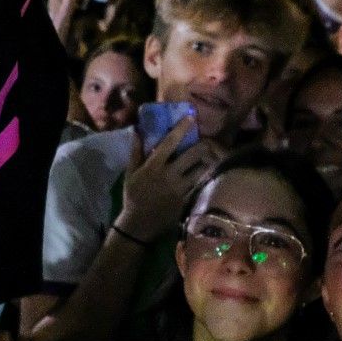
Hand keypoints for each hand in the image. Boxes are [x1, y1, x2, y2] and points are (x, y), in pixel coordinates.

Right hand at [115, 123, 219, 242]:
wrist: (139, 223)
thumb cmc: (133, 195)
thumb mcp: (130, 173)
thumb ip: (136, 151)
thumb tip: (137, 130)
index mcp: (154, 166)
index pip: (170, 142)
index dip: (182, 128)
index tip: (191, 117)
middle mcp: (169, 175)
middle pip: (193, 154)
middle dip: (203, 145)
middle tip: (207, 140)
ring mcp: (179, 188)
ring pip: (200, 170)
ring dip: (206, 161)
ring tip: (210, 156)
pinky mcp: (186, 199)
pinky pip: (198, 184)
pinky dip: (203, 176)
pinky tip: (205, 172)